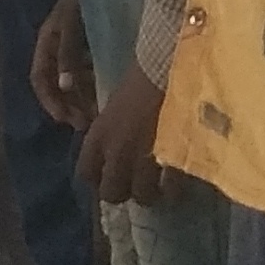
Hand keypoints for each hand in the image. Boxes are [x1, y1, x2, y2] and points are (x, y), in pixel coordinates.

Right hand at [33, 0, 93, 128]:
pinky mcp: (94, 47)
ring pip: (73, 82)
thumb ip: (68, 53)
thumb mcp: (72, 22)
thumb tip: (65, 86)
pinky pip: (89, 74)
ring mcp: (76, 48)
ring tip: (96, 117)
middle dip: (68, 106)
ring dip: (81, 101)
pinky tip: (106, 98)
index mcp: (47, 41)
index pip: (40, 78)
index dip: (49, 100)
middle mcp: (58, 48)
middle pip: (57, 84)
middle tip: (85, 125)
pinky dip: (94, 88)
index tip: (65, 120)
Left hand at [80, 65, 181, 206]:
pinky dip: (174, 190)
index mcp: (99, 136)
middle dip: (123, 191)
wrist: (171, 68)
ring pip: (142, 196)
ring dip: (151, 194)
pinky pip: (171, 191)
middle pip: (111, 193)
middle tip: (136, 183)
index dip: (97, 178)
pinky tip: (179, 182)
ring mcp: (144, 160)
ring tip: (160, 186)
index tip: (109, 175)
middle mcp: (117, 152)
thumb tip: (112, 150)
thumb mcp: (115, 105)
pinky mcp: (171, 162)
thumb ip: (110, 131)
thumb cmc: (142, 77)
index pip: (85, 173)